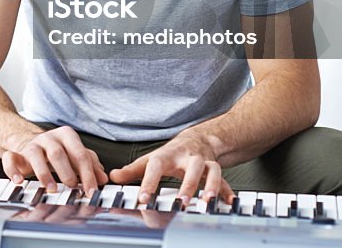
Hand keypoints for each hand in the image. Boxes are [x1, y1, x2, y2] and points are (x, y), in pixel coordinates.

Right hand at [1, 125, 108, 193]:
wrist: (25, 140)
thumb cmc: (55, 150)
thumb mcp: (74, 154)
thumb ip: (90, 164)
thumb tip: (103, 178)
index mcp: (66, 136)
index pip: (79, 154)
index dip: (87, 173)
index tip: (92, 190)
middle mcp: (48, 138)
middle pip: (58, 152)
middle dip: (66, 172)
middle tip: (72, 187)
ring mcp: (30, 145)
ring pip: (35, 154)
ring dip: (44, 173)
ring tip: (51, 188)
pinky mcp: (15, 153)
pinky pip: (10, 158)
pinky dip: (13, 169)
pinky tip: (19, 181)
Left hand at [108, 130, 233, 205]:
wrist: (197, 139)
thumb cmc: (172, 153)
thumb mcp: (151, 159)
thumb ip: (132, 170)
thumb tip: (113, 176)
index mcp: (168, 155)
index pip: (156, 166)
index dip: (148, 182)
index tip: (143, 198)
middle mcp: (188, 157)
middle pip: (191, 167)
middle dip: (187, 185)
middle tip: (181, 203)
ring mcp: (205, 162)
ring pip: (212, 171)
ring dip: (211, 186)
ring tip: (207, 201)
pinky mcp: (216, 169)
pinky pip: (226, 180)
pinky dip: (227, 191)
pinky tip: (228, 203)